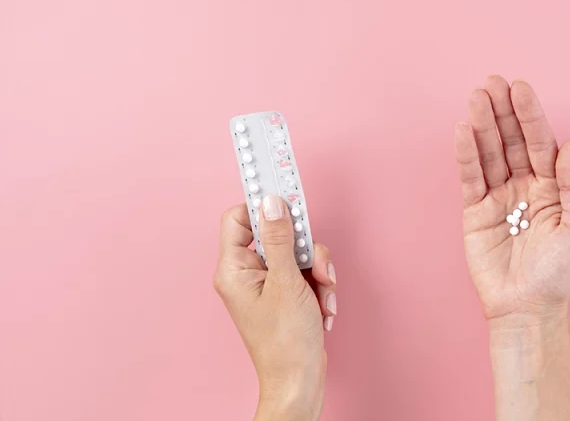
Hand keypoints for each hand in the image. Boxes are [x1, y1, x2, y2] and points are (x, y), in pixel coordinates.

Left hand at [215, 194, 336, 420]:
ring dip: (319, 272)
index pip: (238, 219)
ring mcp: (268, 285)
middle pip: (277, 234)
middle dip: (307, 251)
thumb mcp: (287, 281)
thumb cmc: (286, 341)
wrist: (301, 381)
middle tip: (318, 268)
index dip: (262, 208)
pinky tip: (323, 309)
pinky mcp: (286, 294)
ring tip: (323, 296)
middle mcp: (247, 274)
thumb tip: (272, 202)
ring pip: (298, 254)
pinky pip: (306, 273)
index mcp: (234, 269)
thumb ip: (279, 238)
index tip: (287, 200)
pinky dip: (320, 287)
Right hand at [454, 75, 569, 324]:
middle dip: (502, 111)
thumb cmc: (558, 272)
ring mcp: (498, 196)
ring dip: (482, 124)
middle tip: (491, 82)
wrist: (526, 307)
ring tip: (475, 97)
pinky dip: (466, 154)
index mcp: (553, 186)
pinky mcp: (475, 211)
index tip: (520, 88)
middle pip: (511, 140)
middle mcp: (524, 185)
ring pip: (489, 152)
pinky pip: (470, 177)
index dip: (531, 115)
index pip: (540, 142)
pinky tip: (463, 131)